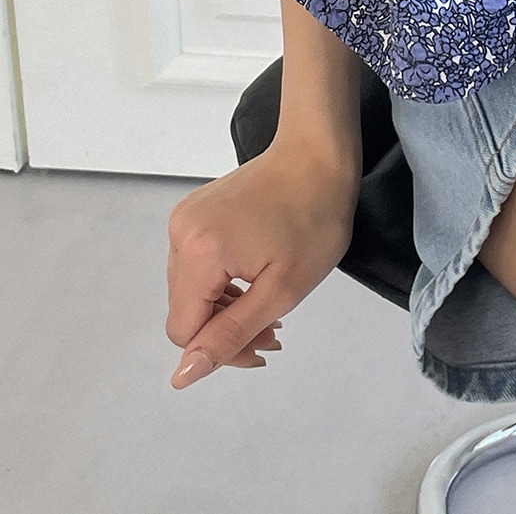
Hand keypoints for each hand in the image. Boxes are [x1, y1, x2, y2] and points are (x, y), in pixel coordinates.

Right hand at [165, 141, 359, 387]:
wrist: (319, 154)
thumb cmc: (314, 220)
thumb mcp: (281, 290)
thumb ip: (230, 335)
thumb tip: (182, 376)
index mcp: (198, 254)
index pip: (184, 331)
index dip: (219, 351)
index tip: (263, 347)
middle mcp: (180, 233)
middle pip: (186, 309)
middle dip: (226, 329)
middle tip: (273, 331)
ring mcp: (186, 217)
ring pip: (191, 288)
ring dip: (226, 307)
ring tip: (269, 308)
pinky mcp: (196, 208)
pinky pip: (197, 261)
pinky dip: (222, 279)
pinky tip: (254, 278)